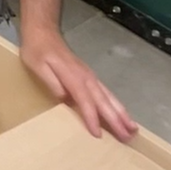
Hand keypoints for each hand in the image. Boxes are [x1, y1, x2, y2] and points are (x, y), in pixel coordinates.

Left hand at [21, 31, 135, 140]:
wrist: (43, 32)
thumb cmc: (37, 50)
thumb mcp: (37, 66)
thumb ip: (51, 82)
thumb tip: (64, 98)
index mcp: (73, 77)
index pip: (85, 101)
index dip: (92, 118)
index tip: (98, 135)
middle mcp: (86, 77)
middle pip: (104, 101)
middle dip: (116, 120)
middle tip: (128, 137)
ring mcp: (90, 76)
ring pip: (109, 97)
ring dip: (122, 113)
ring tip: (133, 129)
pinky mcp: (90, 77)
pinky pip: (106, 93)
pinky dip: (116, 105)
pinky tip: (122, 113)